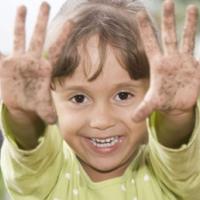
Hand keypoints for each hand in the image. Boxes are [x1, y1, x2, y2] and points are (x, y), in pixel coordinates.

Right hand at [0, 2, 69, 123]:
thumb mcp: (42, 108)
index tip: (72, 22)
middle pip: (38, 38)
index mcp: (44, 69)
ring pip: (20, 38)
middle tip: (45, 4)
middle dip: (41, 22)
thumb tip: (53, 122)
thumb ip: (47, 111)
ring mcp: (19, 61)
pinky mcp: (6, 65)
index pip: (55, 50)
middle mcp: (32, 61)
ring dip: (21, 23)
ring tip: (23, 7)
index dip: (63, 37)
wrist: (22, 105)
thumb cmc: (35, 104)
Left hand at [133, 0, 199, 121]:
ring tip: (192, 8)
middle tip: (168, 1)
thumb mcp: (153, 104)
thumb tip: (133, 119)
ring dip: (189, 24)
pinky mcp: (196, 66)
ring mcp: (184, 60)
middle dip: (168, 19)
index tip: (140, 12)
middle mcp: (171, 58)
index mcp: (158, 64)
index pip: (150, 43)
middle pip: (169, 35)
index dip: (145, 29)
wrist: (177, 104)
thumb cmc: (163, 101)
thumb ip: (144, 109)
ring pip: (186, 38)